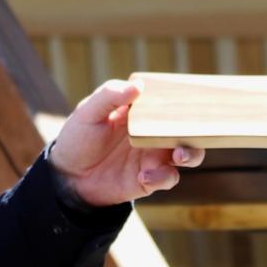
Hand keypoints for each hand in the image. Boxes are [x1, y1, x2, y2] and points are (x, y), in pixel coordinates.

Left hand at [47, 78, 200, 207]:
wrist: (67, 176)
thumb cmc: (79, 138)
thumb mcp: (88, 112)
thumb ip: (110, 96)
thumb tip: (137, 86)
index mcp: (143, 113)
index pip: (171, 103)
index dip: (187, 100)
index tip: (194, 97)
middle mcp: (154, 133)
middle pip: (188, 129)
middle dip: (199, 129)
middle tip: (191, 130)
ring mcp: (154, 157)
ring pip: (187, 154)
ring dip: (191, 154)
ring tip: (179, 156)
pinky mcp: (149, 179)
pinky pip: (167, 178)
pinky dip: (162, 177)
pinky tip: (144, 176)